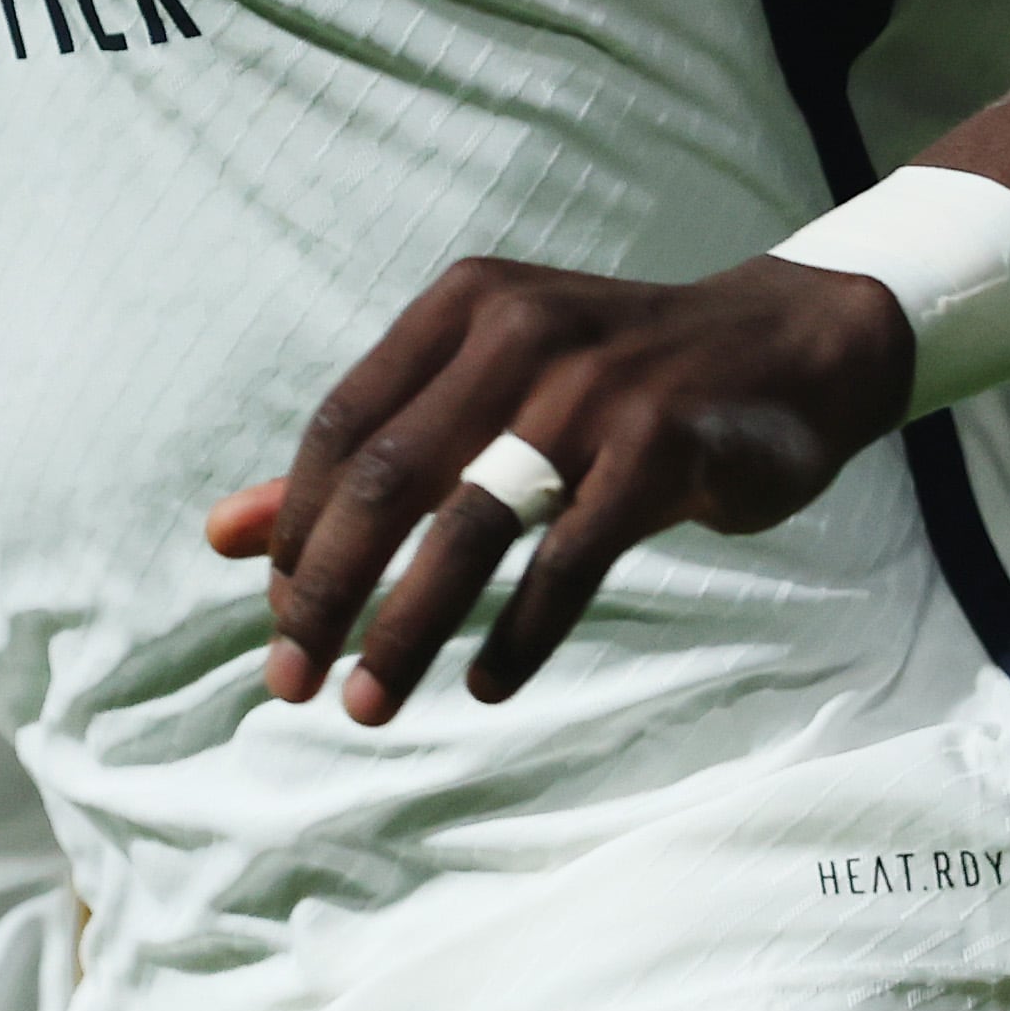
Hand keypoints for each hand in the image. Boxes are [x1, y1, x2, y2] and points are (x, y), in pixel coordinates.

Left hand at [205, 254, 909, 724]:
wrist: (787, 347)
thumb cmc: (611, 378)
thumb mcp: (487, 385)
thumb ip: (365, 455)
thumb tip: (222, 537)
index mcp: (460, 308)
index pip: (343, 425)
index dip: (298, 527)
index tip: (277, 612)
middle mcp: (515, 333)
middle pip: (386, 477)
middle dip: (326, 588)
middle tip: (288, 678)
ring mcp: (591, 388)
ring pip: (468, 524)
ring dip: (406, 627)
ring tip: (368, 702)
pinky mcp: (661, 447)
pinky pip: (568, 557)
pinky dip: (518, 633)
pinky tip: (485, 684)